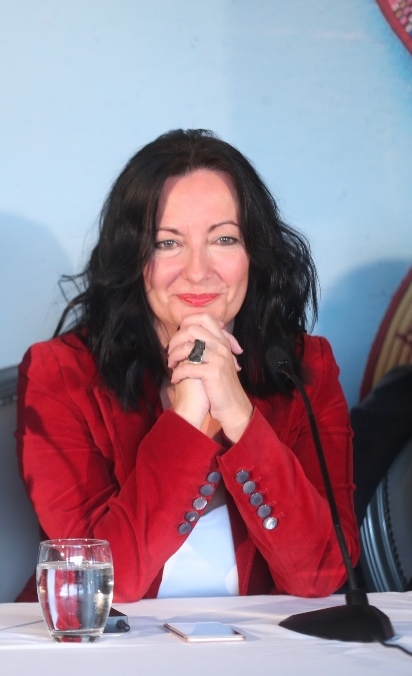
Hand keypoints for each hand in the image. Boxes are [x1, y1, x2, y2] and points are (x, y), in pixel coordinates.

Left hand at [167, 314, 252, 441]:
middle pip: (192, 329)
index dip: (186, 323)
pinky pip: (188, 366)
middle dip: (176, 339)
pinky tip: (175, 379)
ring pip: (188, 347)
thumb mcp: (218, 360)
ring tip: (171, 365)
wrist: (233, 406)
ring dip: (174, 356)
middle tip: (170, 352)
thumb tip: (188, 332)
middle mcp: (221, 346)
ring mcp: (218, 358)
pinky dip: (177, 373)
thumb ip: (207, 346)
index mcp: (222, 341)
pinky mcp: (213, 372)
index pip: (204, 318)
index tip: (178, 337)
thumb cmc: (220, 384)